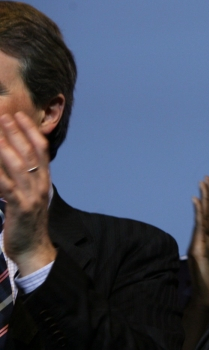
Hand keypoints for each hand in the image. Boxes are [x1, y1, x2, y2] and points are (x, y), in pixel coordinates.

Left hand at [0, 112, 56, 275]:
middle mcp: (40, 186)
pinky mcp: (19, 208)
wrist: (33, 250)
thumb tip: (13, 165)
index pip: (41, 151)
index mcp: (44, 182)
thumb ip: (23, 182)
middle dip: (17, 133)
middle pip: (30, 154)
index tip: (20, 116)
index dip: (31, 132)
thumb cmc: (27, 224)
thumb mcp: (29, 198)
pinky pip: (6, 186)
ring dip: (7, 146)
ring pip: (19, 165)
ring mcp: (31, 196)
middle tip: (6, 116)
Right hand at [187, 176, 208, 307]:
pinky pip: (198, 227)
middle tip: (206, 177)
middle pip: (205, 213)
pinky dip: (198, 213)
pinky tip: (197, 200)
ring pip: (202, 216)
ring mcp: (197, 244)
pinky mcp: (196, 250)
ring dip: (203, 198)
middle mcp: (201, 241)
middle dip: (207, 194)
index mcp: (207, 243)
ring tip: (203, 182)